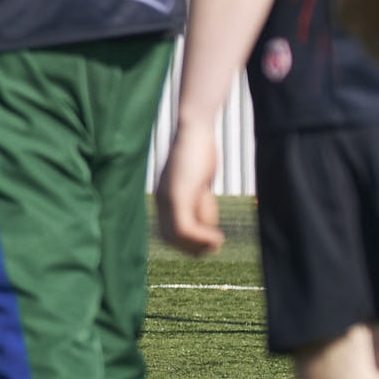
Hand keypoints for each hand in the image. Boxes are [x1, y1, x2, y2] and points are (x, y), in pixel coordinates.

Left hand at [157, 118, 222, 254]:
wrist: (195, 130)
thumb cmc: (200, 152)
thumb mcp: (199, 179)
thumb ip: (198, 196)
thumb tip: (205, 213)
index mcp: (163, 197)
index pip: (167, 231)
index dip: (187, 243)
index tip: (208, 242)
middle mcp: (160, 199)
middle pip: (169, 237)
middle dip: (192, 248)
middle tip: (214, 246)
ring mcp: (167, 198)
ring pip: (176, 235)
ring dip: (198, 244)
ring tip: (217, 242)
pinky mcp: (177, 194)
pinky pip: (184, 227)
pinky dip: (201, 237)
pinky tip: (217, 237)